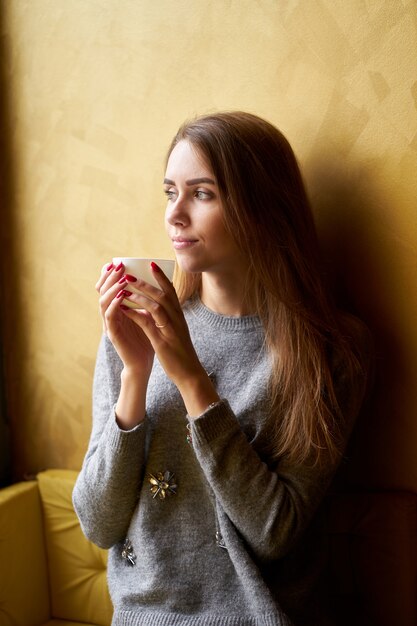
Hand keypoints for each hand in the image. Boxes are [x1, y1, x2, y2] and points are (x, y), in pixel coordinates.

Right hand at [95, 262, 154, 376]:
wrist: (145, 362)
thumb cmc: (146, 338)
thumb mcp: (146, 315)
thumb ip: (144, 300)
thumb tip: (153, 280)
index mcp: (118, 309)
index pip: (109, 287)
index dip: (110, 275)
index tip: (117, 261)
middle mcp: (111, 315)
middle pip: (103, 291)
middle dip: (110, 277)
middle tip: (118, 265)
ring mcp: (110, 324)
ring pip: (103, 302)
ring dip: (112, 288)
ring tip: (121, 278)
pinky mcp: (113, 335)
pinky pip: (110, 317)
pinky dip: (114, 305)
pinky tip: (121, 296)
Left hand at [119, 262, 218, 415]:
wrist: (189, 373)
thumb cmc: (180, 352)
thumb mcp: (175, 331)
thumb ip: (167, 318)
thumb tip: (155, 306)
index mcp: (179, 316)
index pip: (171, 291)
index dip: (161, 277)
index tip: (151, 265)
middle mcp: (177, 319)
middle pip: (163, 294)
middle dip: (146, 282)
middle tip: (130, 274)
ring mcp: (170, 329)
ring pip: (157, 306)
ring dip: (140, 295)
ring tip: (125, 288)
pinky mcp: (163, 341)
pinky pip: (148, 324)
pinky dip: (136, 314)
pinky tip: (124, 309)